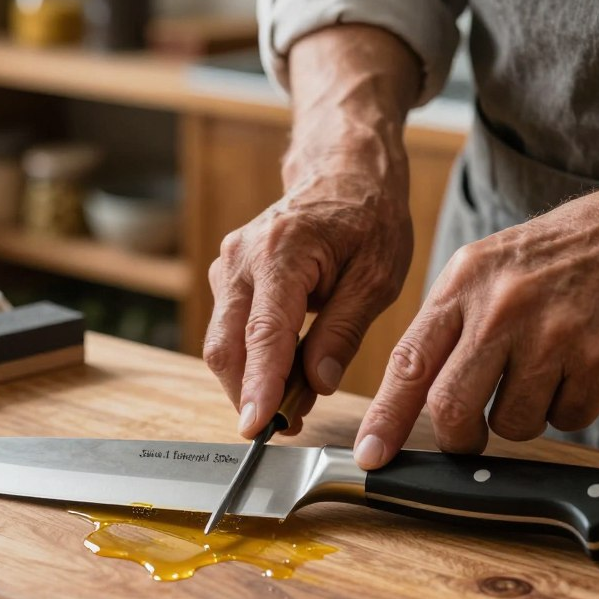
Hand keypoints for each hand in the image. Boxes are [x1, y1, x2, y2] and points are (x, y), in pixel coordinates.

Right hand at [205, 168, 412, 435]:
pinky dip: (249, 358)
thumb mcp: (376, 276)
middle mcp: (242, 257)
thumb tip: (319, 382)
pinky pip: (228, 328)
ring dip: (248, 379)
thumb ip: (344, 331)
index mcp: (283, 251)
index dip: (258, 386)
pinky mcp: (229, 276)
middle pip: (226, 344)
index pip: (263, 333)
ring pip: (222, 341)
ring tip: (291, 402)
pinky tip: (280, 373)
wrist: (343, 171)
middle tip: (286, 425)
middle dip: (249, 393)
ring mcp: (229, 265)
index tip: (257, 426)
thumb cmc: (367, 216)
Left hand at [353, 165, 598, 467]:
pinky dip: (569, 408)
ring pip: (514, 424)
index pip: (408, 362)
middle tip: (468, 437)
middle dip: (457, 438)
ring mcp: (554, 334)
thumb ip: (448, 323)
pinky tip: (578, 367)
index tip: (371, 455)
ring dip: (523, 416)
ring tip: (544, 370)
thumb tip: (410, 395)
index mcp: (464, 283)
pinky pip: (568, 420)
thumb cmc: (557, 254)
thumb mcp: (487, 265)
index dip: (385, 417)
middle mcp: (502, 308)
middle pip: (451, 407)